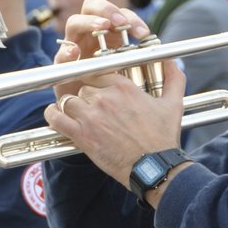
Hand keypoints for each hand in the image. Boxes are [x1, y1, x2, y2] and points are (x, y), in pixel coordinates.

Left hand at [44, 1, 184, 189]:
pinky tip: (56, 116)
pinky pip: (56, 118)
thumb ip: (174, 78)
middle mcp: (105, 97)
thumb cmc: (163, 137)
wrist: (154, 167)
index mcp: (123, 86)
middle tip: (91, 107)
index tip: (97, 88)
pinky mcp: (81, 135)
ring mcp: (91, 116)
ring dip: (71, 106)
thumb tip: (171, 61)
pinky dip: (53, 115)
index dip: (95, 79)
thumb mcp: (174, 103)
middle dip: (86, 96)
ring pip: (68, 99)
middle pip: (83, 86)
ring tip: (75, 112)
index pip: (97, 71)